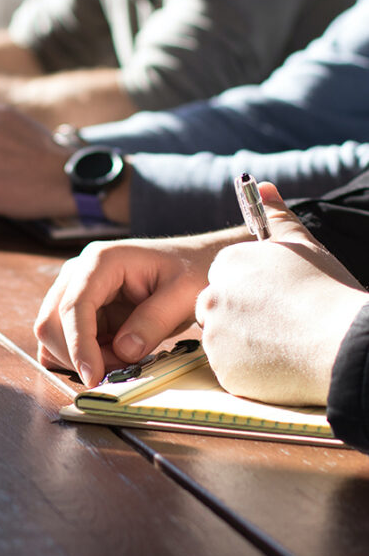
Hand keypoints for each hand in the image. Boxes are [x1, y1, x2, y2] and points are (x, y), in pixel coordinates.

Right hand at [34, 231, 231, 386]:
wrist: (192, 264)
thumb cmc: (190, 272)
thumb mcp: (183, 295)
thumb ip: (153, 321)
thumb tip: (123, 351)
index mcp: (101, 261)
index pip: (74, 305)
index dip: (78, 344)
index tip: (93, 377)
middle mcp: (79, 272)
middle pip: (51, 321)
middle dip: (77, 355)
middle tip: (119, 370)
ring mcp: (75, 290)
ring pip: (51, 333)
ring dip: (78, 358)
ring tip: (120, 361)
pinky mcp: (79, 309)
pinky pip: (62, 339)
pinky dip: (78, 356)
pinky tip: (108, 358)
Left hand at [196, 182, 368, 405]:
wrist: (342, 344)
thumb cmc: (326, 291)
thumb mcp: (303, 245)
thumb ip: (277, 216)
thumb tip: (262, 186)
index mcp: (228, 264)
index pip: (225, 276)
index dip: (252, 289)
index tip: (276, 299)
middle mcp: (213, 297)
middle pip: (218, 307)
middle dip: (241, 315)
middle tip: (280, 324)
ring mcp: (215, 335)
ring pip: (223, 339)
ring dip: (245, 343)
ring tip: (285, 343)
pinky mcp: (223, 369)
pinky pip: (231, 369)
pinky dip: (250, 370)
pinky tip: (280, 364)